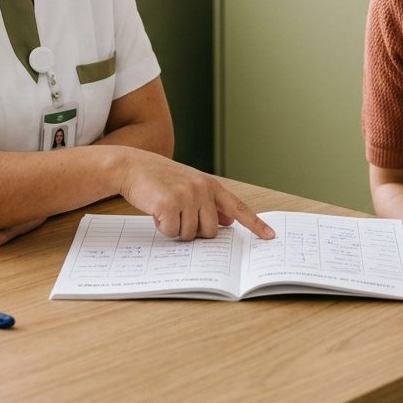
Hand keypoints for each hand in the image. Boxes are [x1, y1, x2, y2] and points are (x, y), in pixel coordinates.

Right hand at [119, 159, 274, 240]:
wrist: (133, 166)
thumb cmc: (160, 178)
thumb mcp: (190, 185)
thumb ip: (210, 202)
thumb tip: (228, 221)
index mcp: (210, 185)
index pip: (238, 207)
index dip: (255, 223)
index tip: (270, 236)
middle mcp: (202, 189)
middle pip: (210, 232)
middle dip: (193, 231)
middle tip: (178, 216)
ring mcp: (187, 196)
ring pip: (190, 235)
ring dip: (176, 229)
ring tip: (165, 209)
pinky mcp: (169, 204)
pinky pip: (172, 233)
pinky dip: (162, 227)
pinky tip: (156, 211)